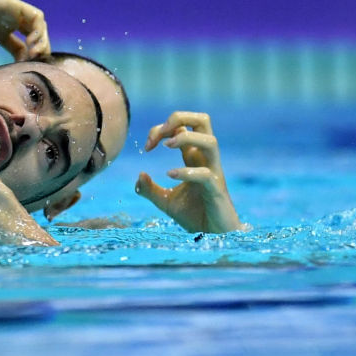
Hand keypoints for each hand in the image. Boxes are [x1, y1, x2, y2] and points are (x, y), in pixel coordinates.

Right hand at [0, 0, 49, 63]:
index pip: (19, 48)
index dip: (24, 61)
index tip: (19, 71)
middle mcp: (4, 21)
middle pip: (32, 38)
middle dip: (38, 53)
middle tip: (33, 64)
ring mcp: (9, 12)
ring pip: (37, 27)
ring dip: (41, 42)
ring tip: (34, 54)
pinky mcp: (12, 4)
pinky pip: (36, 17)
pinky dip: (39, 30)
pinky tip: (31, 44)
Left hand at [135, 111, 243, 233]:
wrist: (212, 238)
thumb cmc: (194, 216)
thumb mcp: (166, 201)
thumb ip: (150, 189)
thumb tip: (139, 176)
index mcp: (194, 158)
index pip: (182, 126)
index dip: (161, 129)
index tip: (147, 146)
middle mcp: (206, 160)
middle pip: (203, 120)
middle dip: (179, 117)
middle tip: (161, 135)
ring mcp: (214, 174)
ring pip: (211, 141)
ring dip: (186, 137)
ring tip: (166, 146)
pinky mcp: (217, 192)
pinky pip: (206, 175)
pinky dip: (186, 172)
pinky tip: (169, 175)